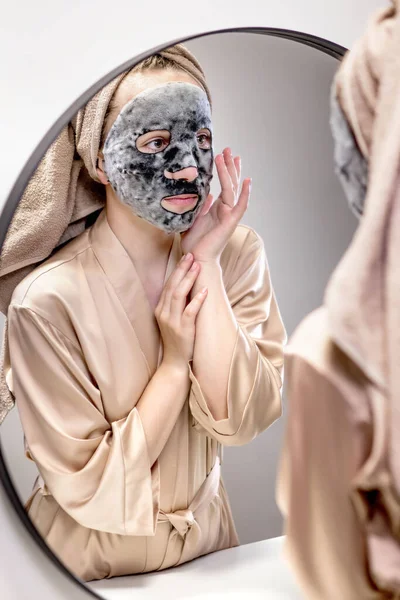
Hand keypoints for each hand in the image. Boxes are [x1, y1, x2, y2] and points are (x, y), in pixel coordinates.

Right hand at [155, 252, 207, 369]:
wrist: (174, 361)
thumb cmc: (177, 339)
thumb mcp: (172, 319)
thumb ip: (177, 304)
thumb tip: (188, 284)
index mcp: (160, 309)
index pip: (168, 285)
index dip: (177, 270)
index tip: (187, 257)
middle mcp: (164, 313)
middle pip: (172, 286)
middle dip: (182, 269)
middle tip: (192, 255)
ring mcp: (172, 321)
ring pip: (178, 295)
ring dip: (189, 279)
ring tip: (198, 267)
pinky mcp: (182, 329)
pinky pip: (189, 311)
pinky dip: (197, 299)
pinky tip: (204, 290)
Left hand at [181, 147, 250, 262]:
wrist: (198, 258)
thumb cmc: (195, 243)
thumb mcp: (192, 219)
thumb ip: (198, 206)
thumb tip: (204, 194)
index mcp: (217, 208)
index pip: (223, 185)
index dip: (225, 170)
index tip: (224, 156)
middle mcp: (226, 210)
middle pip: (231, 183)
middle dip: (230, 166)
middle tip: (229, 149)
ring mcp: (229, 215)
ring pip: (232, 189)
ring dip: (231, 172)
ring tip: (229, 156)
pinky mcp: (231, 222)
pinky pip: (240, 205)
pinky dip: (245, 193)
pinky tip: (247, 181)